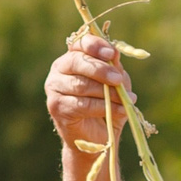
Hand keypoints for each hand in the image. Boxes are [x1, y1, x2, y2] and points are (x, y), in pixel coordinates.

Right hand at [44, 31, 134, 145]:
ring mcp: (55, 87)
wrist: (97, 137)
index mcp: (73, 57)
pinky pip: (82, 104)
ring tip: (126, 100)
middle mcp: (59, 69)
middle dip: (101, 70)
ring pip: (81, 85)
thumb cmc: (107, 105)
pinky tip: (121, 111)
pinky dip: (104, 107)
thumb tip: (115, 54)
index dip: (95, 45)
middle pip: (77, 62)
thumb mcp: (115, 84)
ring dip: (106, 92)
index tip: (112, 54)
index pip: (80, 43)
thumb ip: (114, 68)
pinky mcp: (56, 107)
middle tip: (118, 79)